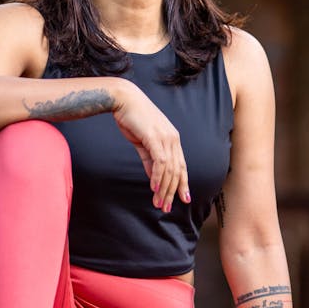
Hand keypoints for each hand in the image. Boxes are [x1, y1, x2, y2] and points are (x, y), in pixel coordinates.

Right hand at [110, 81, 189, 211]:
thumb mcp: (143, 144)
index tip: (184, 199)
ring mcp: (165, 138)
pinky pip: (160, 161)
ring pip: (169, 169)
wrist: (124, 100)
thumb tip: (154, 179)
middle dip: (173, 192)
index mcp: (173, 140)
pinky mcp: (154, 137)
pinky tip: (153, 188)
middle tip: (167, 208)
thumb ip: (150, 161)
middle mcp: (173, 139)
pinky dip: (158, 176)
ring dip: (164, 189)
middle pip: (177, 171)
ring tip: (159, 203)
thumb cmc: (133, 120)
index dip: (183, 184)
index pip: (181, 166)